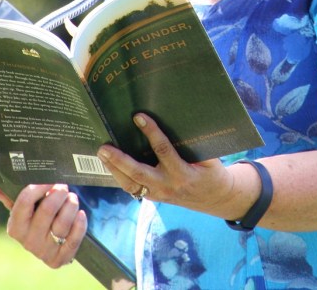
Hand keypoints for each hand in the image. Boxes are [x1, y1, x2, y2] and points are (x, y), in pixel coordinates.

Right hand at [0, 178, 87, 268]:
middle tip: (62, 186)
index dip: (39, 187)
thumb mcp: (20, 206)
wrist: (50, 244)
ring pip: (62, 223)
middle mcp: (28, 241)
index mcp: (15, 227)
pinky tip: (80, 214)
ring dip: (71, 205)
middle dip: (58, 193)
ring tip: (72, 199)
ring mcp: (45, 251)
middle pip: (46, 210)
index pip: (24, 202)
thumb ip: (2, 191)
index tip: (48, 179)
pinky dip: (80, 223)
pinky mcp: (61, 258)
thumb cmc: (35, 218)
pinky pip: (74, 238)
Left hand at [96, 113, 243, 218]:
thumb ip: (191, 146)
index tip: (139, 117)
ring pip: (131, 185)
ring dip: (114, 169)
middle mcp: (168, 186)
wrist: (215, 199)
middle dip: (120, 160)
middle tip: (105, 147)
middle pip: (139, 173)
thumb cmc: (211, 172)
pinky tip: (109, 165)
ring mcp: (158, 195)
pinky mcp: (153, 198)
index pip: (164, 151)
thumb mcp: (208, 158)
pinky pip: (132, 189)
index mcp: (183, 173)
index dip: (151, 132)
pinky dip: (120, 177)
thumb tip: (174, 122)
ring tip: (102, 154)